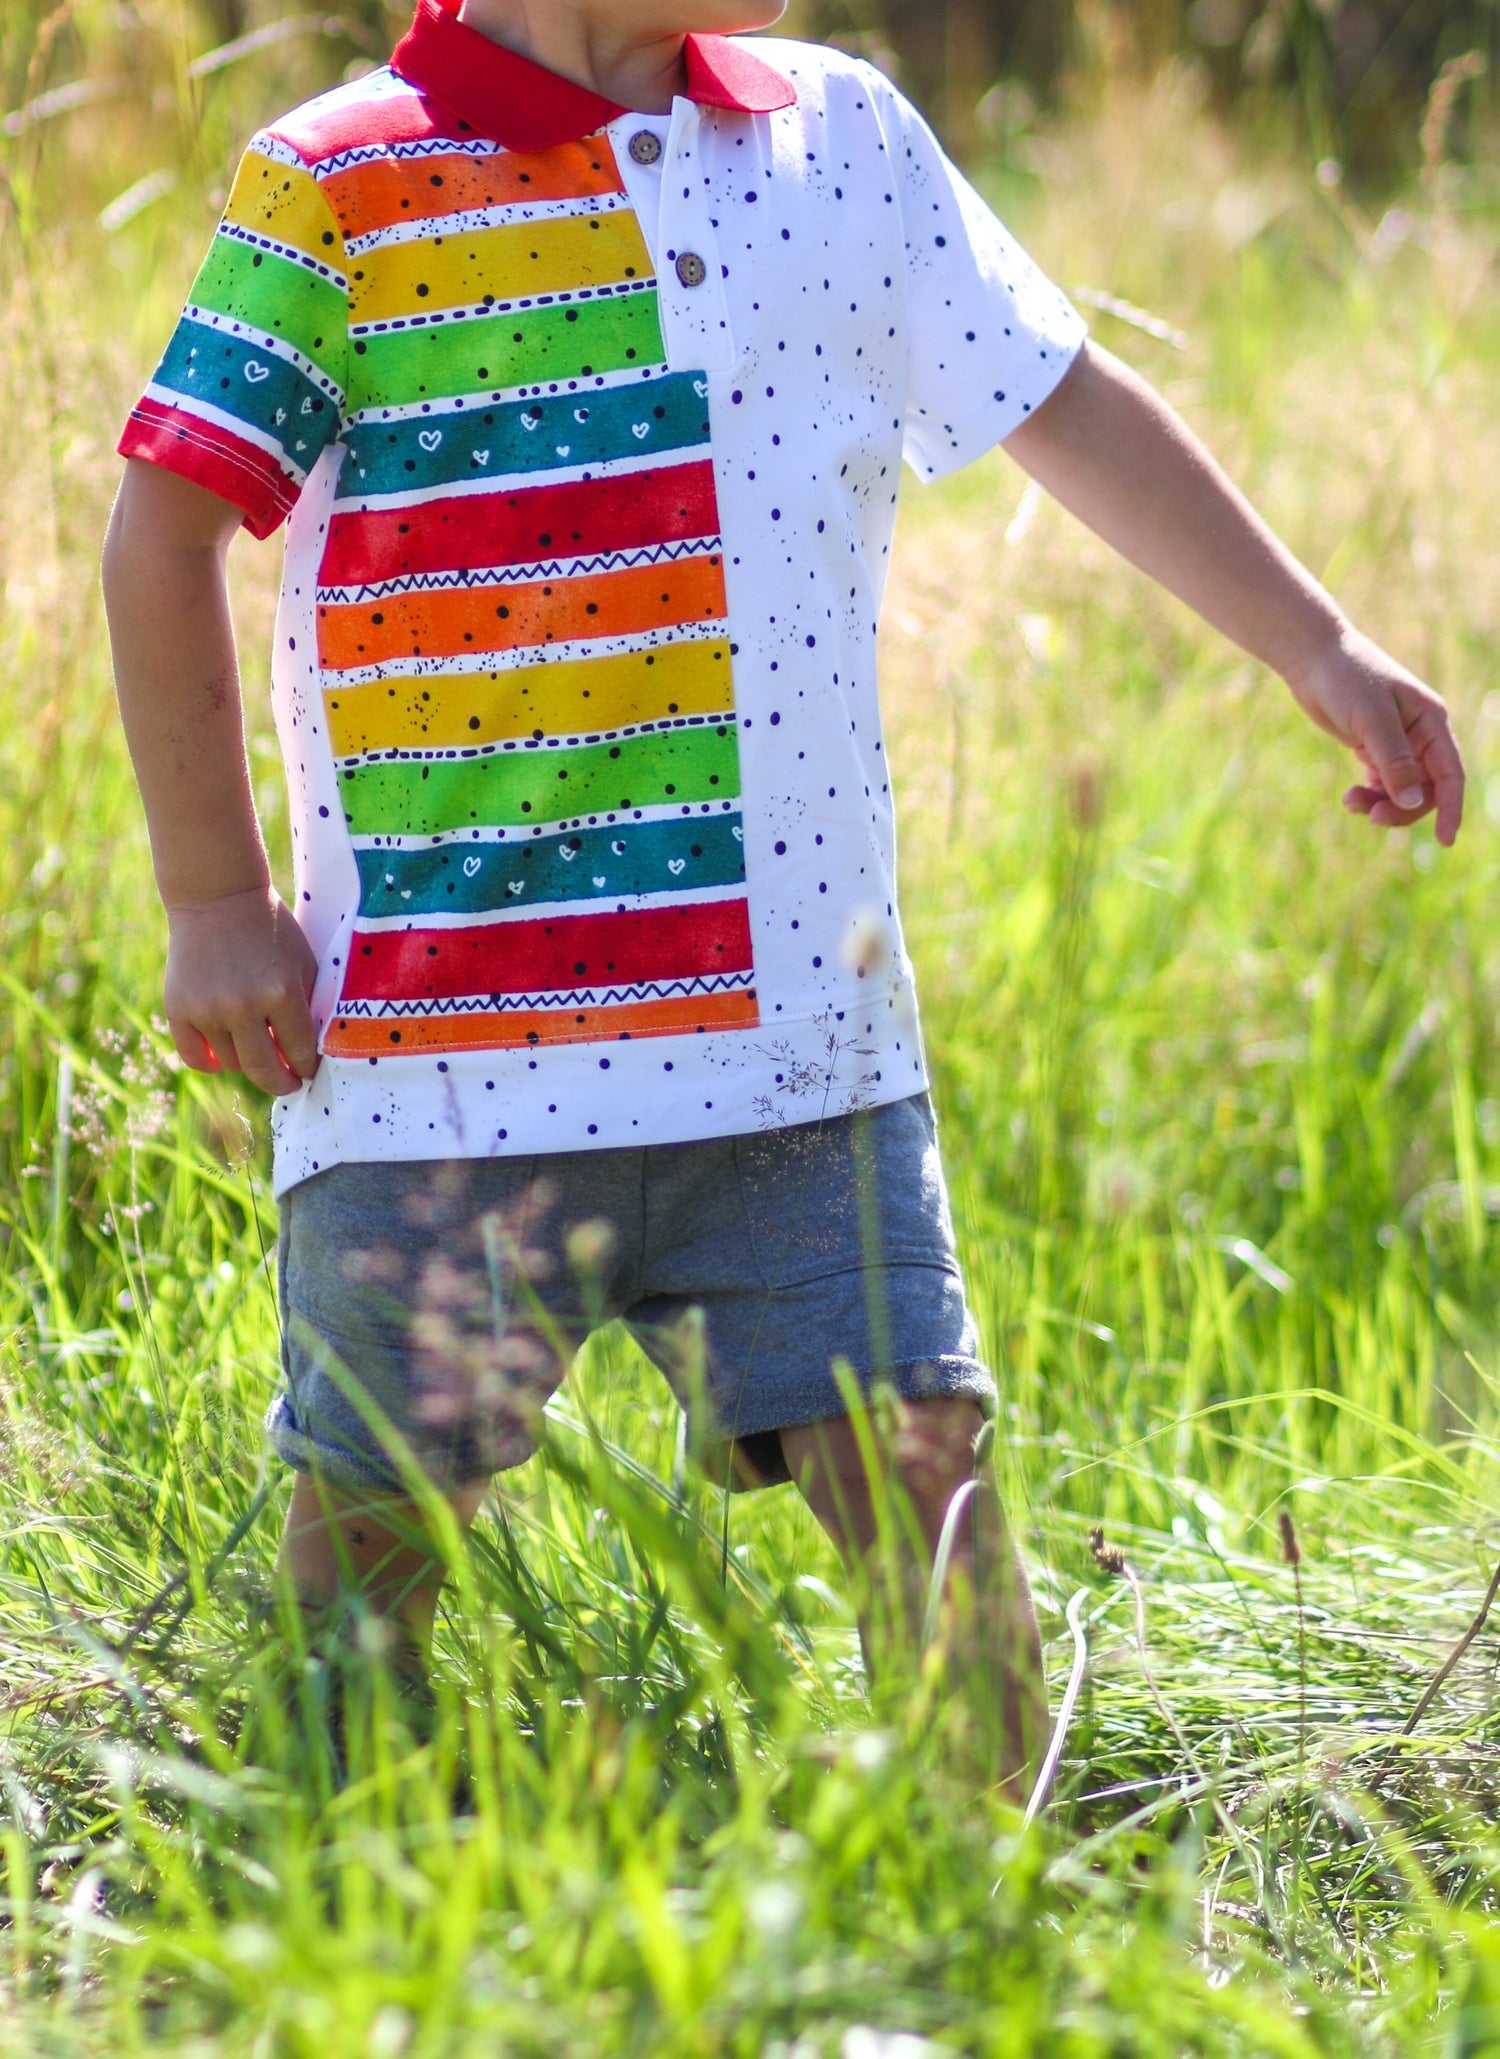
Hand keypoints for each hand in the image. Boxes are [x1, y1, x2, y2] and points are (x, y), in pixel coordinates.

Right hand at [163, 885, 319, 1095]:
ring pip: (232, 1064)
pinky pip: (195, 1057)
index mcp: (280, 993)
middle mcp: (242, 1006)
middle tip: (289, 1083)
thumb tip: (307, 1054)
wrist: (218, 898)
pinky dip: (211, 1062)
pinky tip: (224, 1056)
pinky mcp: (178, 1008)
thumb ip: (308, 1008)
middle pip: (264, 1071)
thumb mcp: (303, 963)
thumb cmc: (270, 929)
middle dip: (282, 1083)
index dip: (307, 1066)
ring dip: (248, 1061)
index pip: (300, 1052)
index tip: (309, 1070)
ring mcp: (207, 1010)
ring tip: (256, 1047)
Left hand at [1283, 624, 1463, 847]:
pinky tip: (1351, 795)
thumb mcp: (1372, 720)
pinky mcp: (1373, 747)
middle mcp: (1420, 734)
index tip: (1444, 840)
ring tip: (1350, 801)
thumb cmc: (1346, 679)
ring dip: (1381, 803)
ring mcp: (1397, 742)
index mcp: (1431, 722)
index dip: (1450, 808)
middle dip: (1402, 808)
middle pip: (1426, 788)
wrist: (1313, 658)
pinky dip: (1370, 794)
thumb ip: (1395, 762)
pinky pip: (1382, 782)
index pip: (1451, 774)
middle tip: (1370, 816)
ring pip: (1402, 789)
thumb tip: (1416, 801)